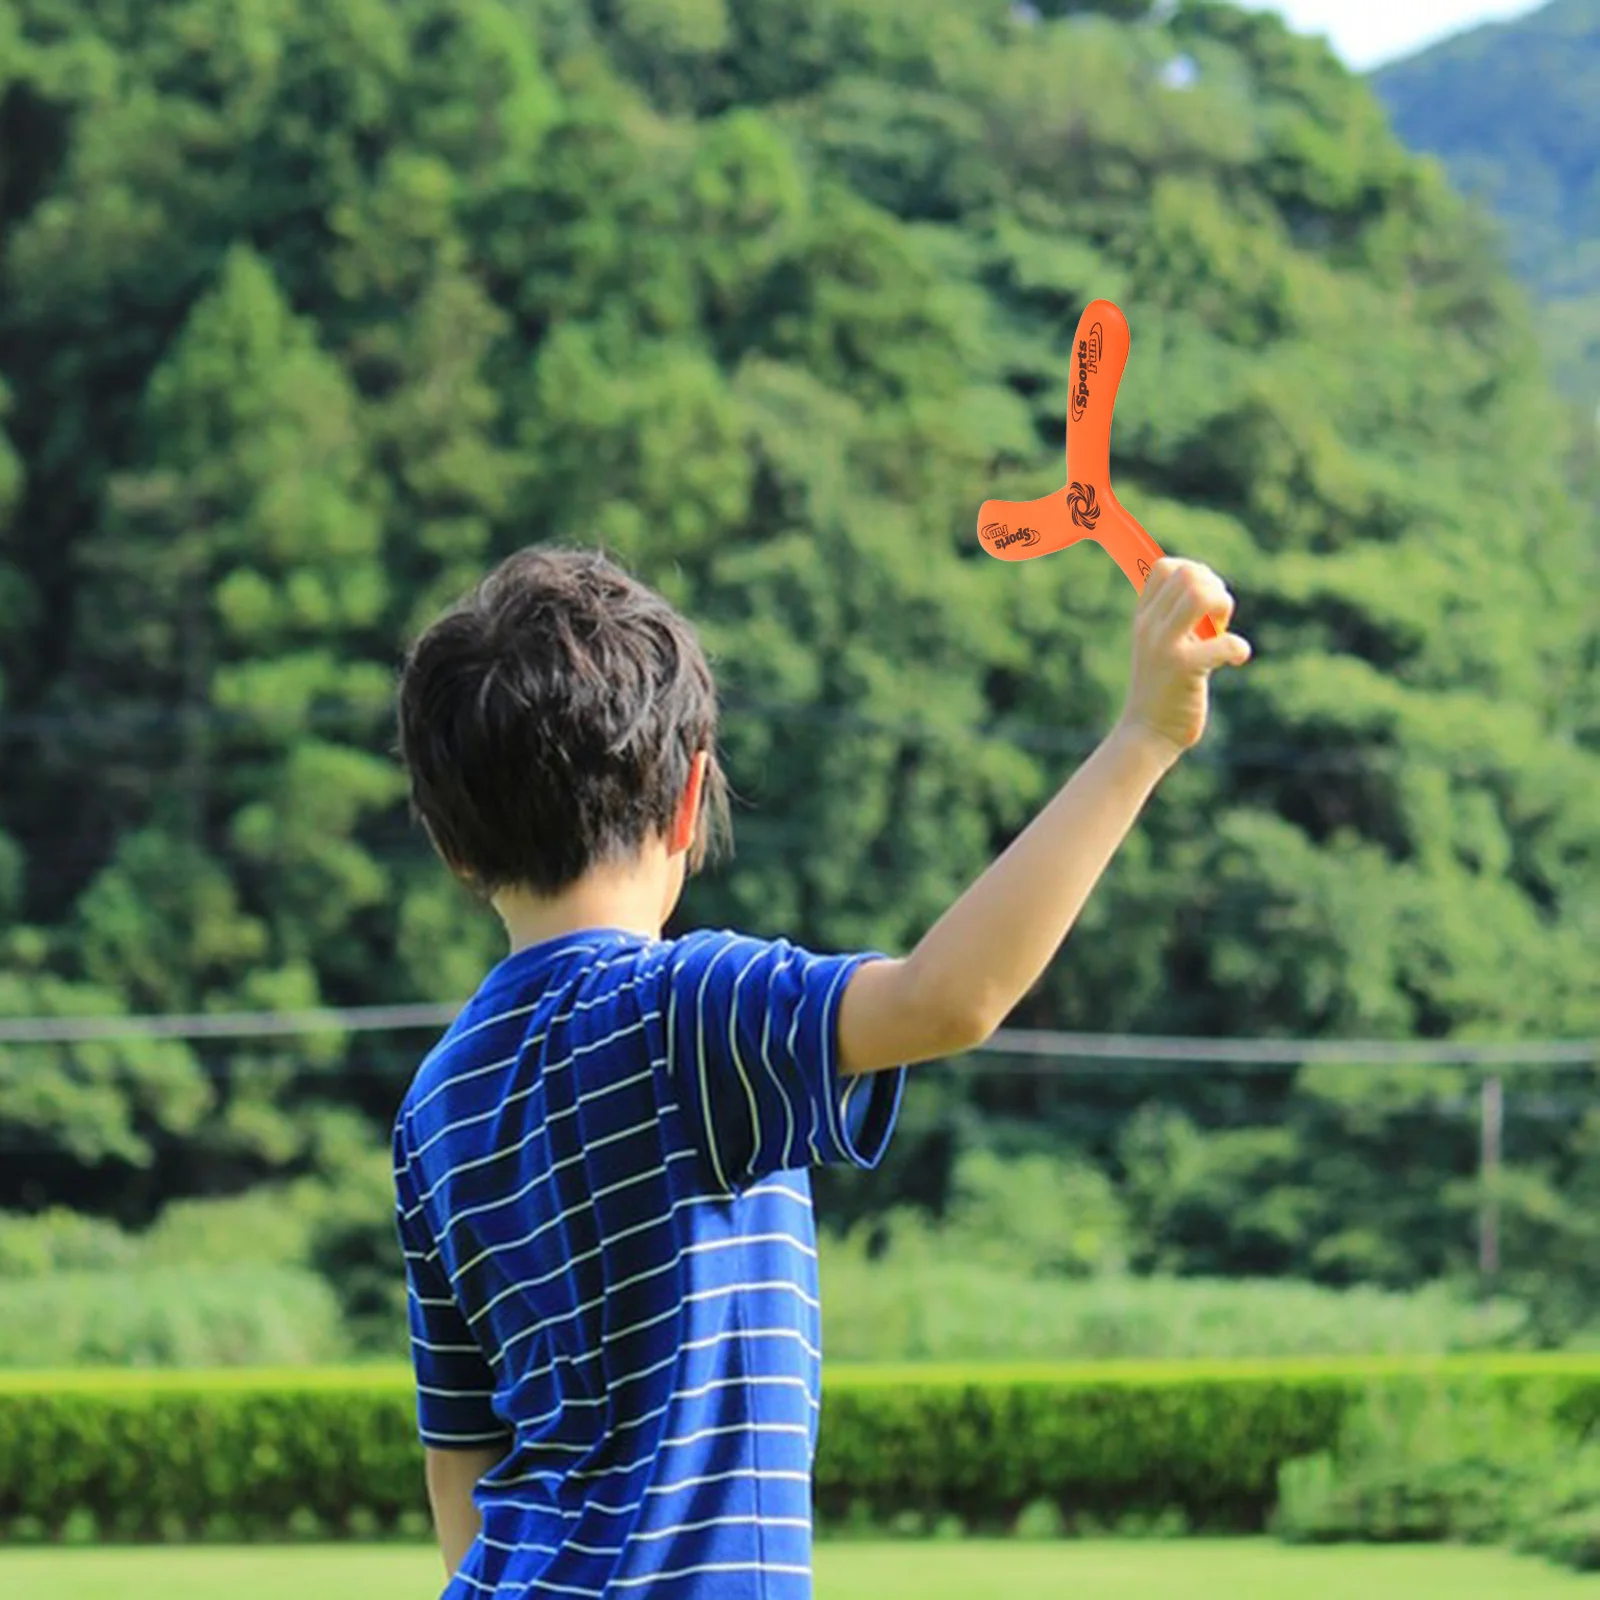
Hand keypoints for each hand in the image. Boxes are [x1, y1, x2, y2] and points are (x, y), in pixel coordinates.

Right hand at [1117, 558, 1251, 760]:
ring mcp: (1164, 646)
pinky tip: (1237, 660)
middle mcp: (1150, 626)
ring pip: (1200, 594)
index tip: (1202, 604)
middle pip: (1188, 574)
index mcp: (1144, 618)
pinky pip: (1223, 643)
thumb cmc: (1162, 689)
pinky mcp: (1184, 669)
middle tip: (1216, 622)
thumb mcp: (1160, 646)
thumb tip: (1209, 588)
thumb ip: (1176, 619)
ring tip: (1221, 634)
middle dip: (1215, 589)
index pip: (1165, 567)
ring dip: (1223, 607)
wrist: (1146, 733)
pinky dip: (1239, 648)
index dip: (1195, 574)